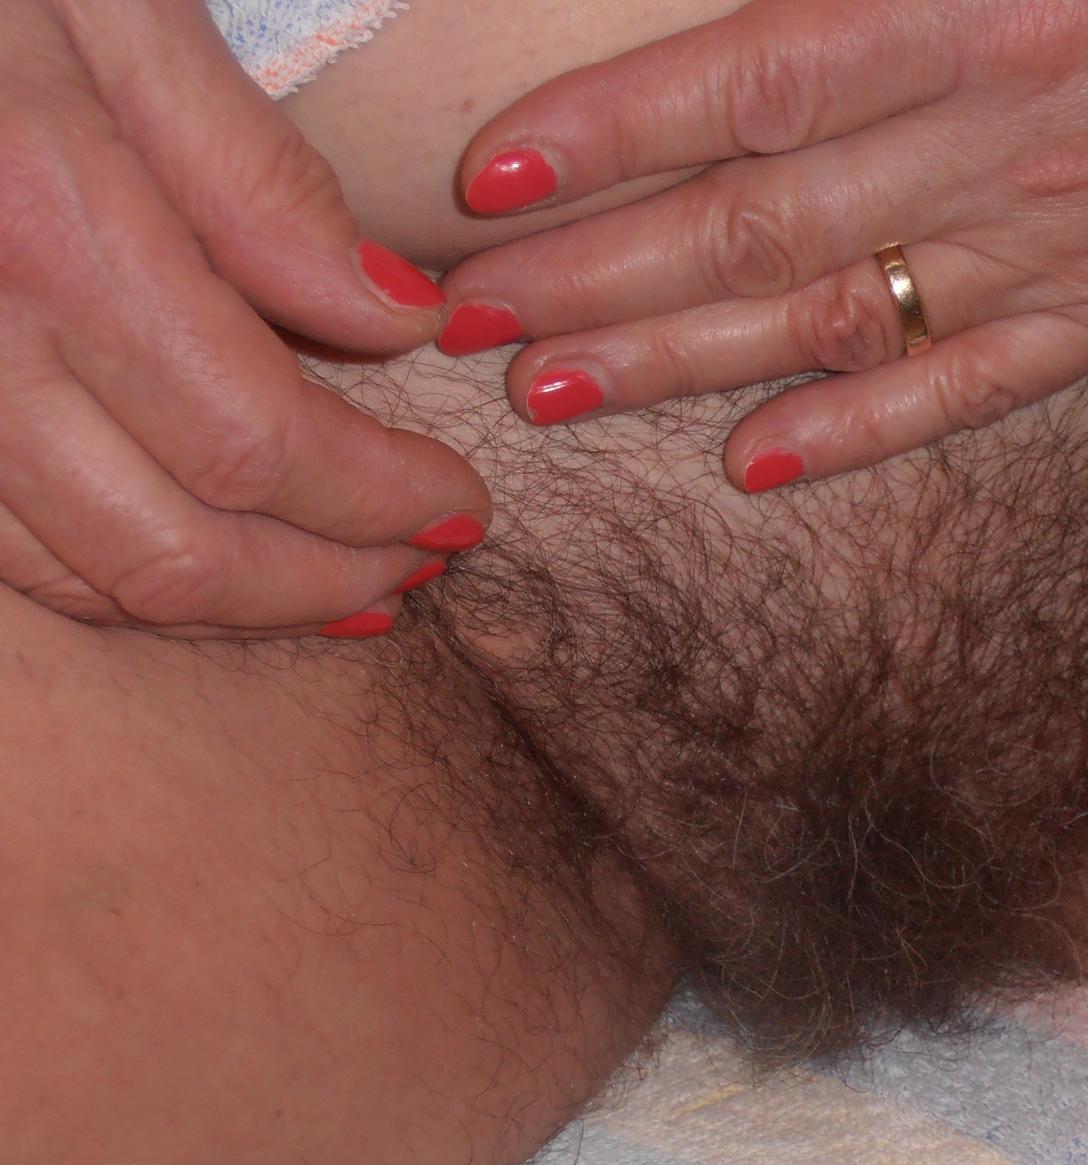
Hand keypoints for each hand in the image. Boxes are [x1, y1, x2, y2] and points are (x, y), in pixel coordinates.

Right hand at [0, 0, 488, 637]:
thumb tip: (399, 320)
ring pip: (91, 577)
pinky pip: (12, 556)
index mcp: (43, 231)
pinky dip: (132, 580)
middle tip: (427, 558)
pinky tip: (217, 560)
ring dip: (243, 604)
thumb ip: (256, 180)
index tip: (464, 497)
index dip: (381, 497)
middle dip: (331, 578)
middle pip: (179, 548)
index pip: (259, 439)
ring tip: (354, 581)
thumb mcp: (112, 9)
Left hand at [437, 0, 1087, 490]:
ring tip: (552, 395)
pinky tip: (754, 464)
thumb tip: (769, 11)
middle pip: (763, 223)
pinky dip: (861, 428)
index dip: (615, 131)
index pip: (759, 76)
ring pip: (840, 319)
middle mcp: (1020, 133)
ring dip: (683, 362)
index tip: (493, 175)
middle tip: (467, 320)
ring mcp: (1075, 240)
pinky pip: (972, 385)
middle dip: (600, 275)